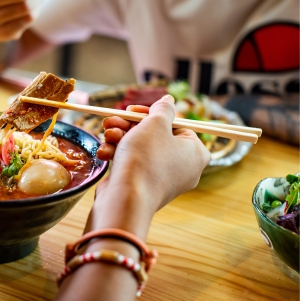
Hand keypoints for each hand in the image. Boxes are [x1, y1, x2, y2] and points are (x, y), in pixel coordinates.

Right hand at [89, 95, 209, 237]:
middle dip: (129, 126)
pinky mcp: (144, 188)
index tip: (132, 111)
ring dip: (120, 139)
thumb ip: (163, 109)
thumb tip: (169, 101)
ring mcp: (164, 179)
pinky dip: (118, 155)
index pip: (175, 124)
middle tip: (113, 120)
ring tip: (106, 135)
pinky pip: (134, 165)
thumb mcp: (155, 124)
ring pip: (140, 149)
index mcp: (195, 152)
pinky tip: (105, 153)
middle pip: (155, 136)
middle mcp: (184, 167)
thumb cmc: (146, 159)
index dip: (151, 115)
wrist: (126, 199)